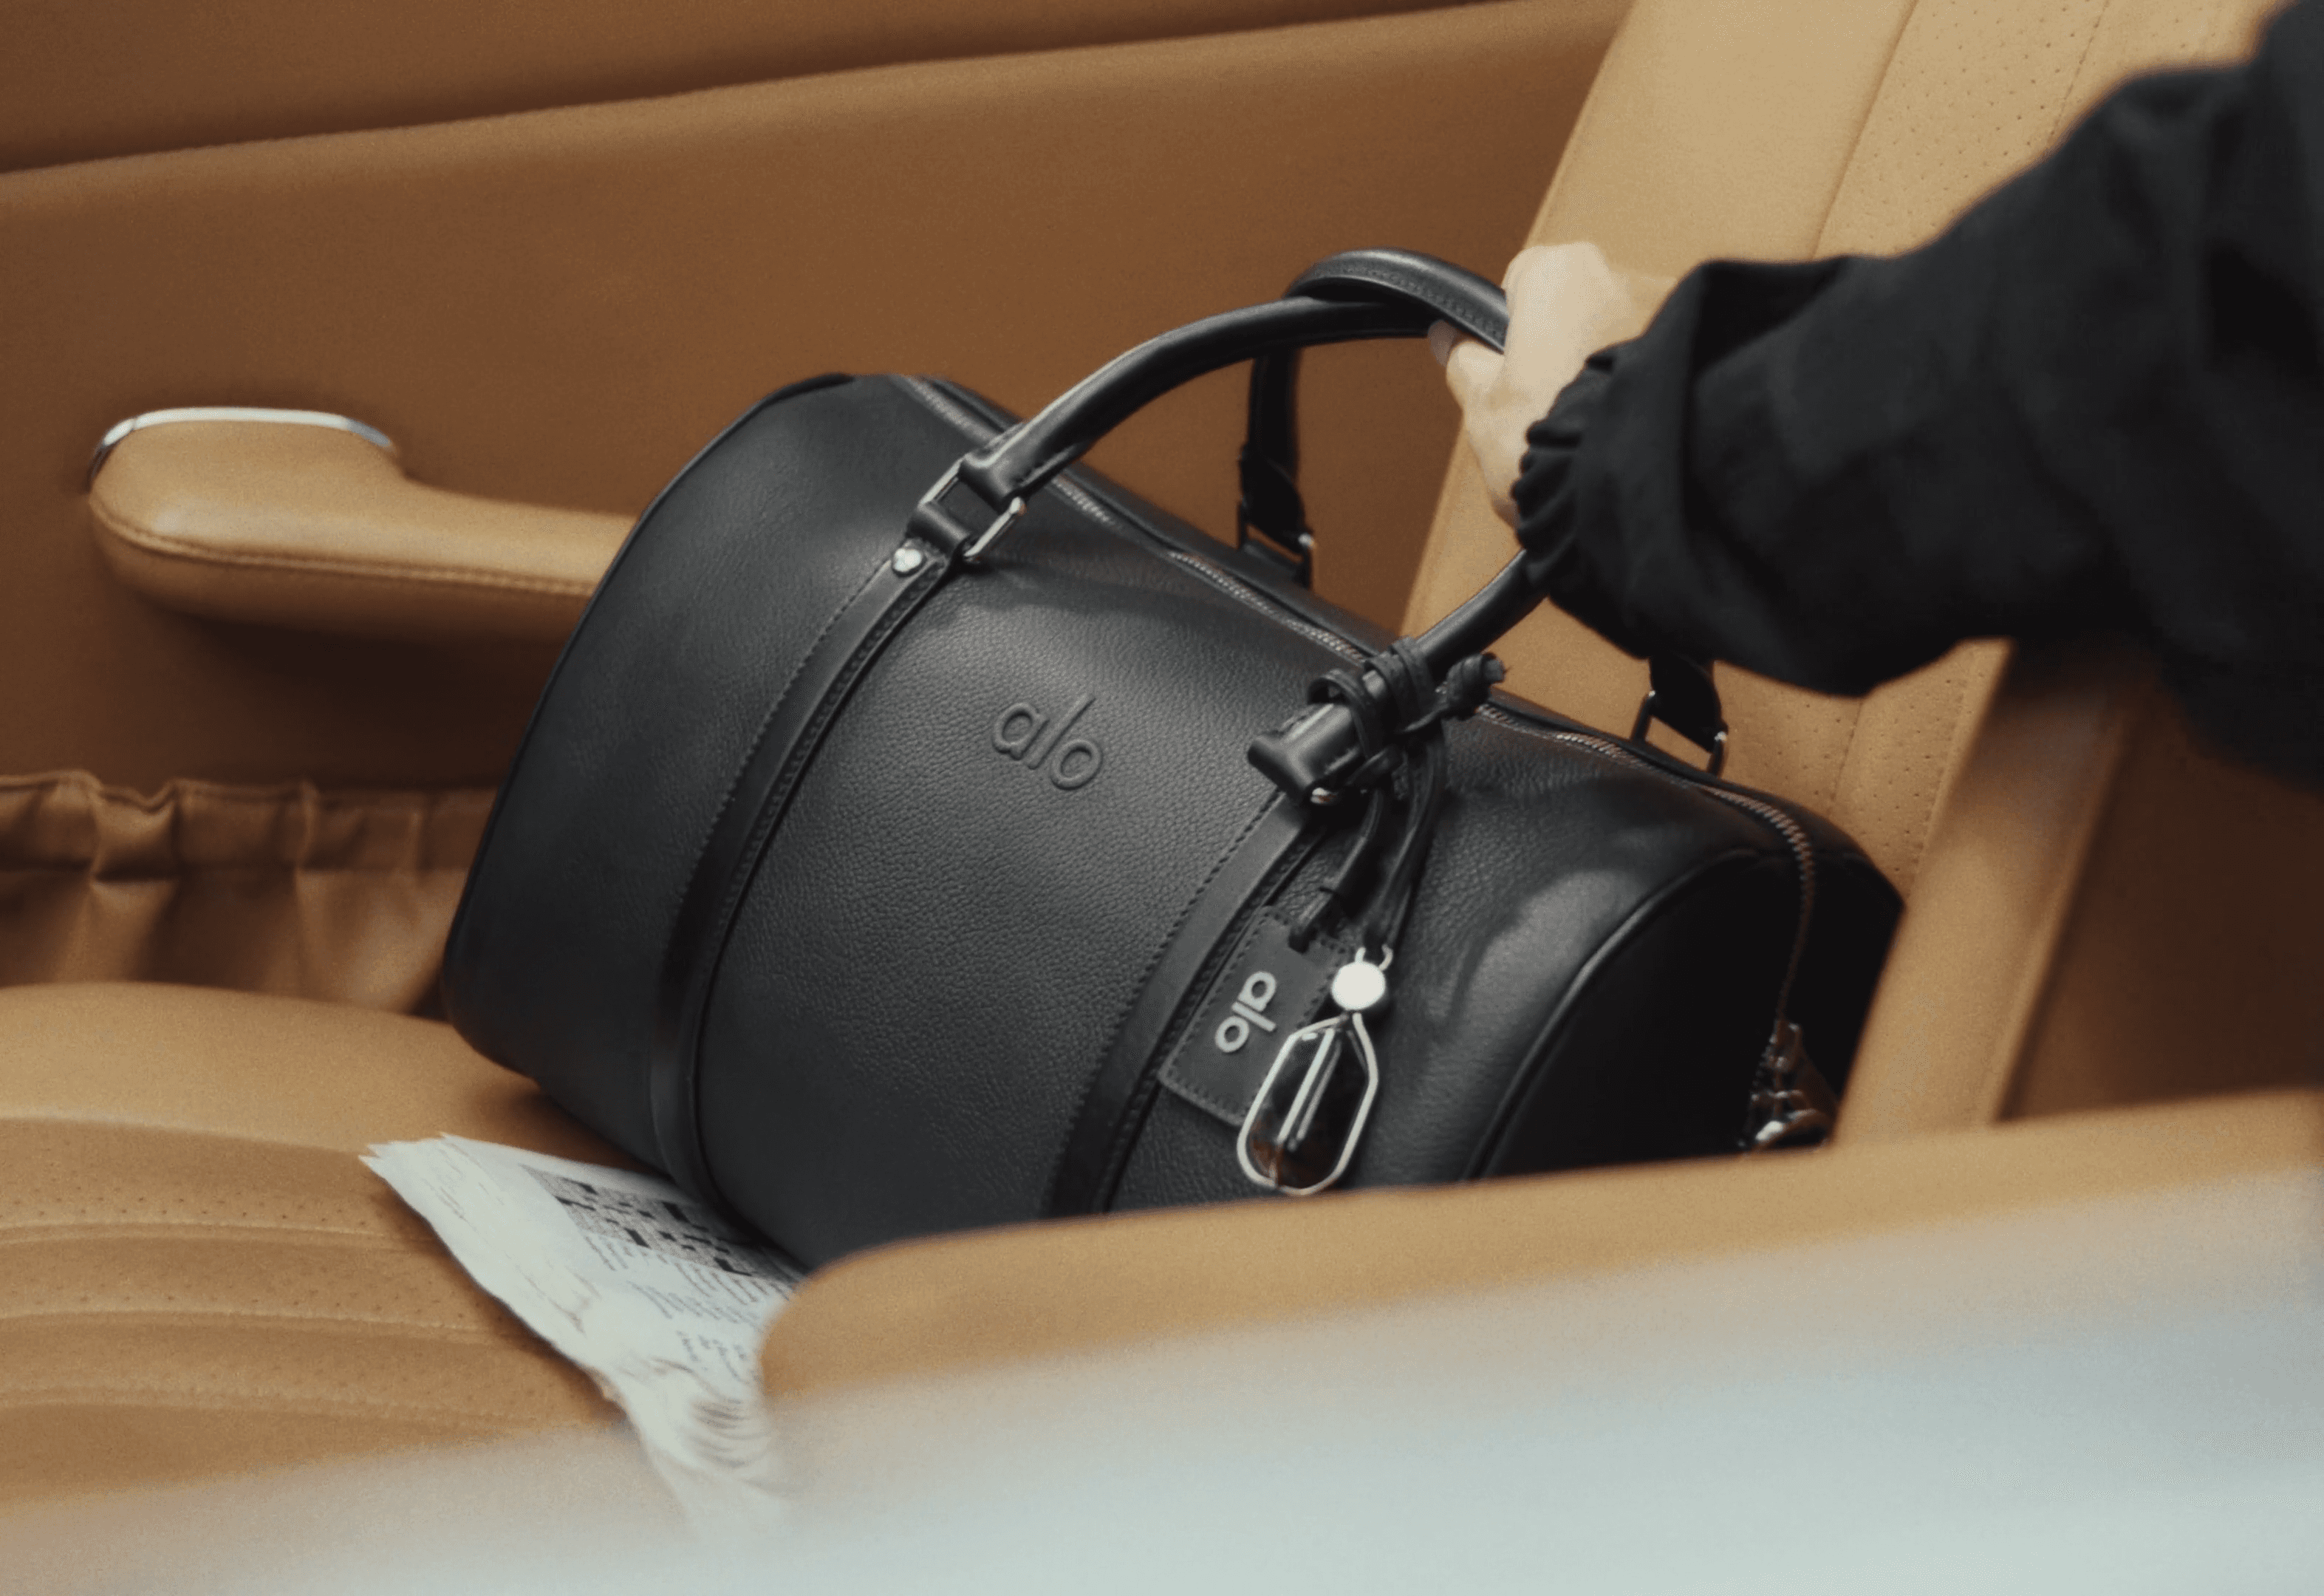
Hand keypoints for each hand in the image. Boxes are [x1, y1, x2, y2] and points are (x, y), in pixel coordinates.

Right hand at [1432, 243, 1669, 525]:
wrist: (1621, 486)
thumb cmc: (1549, 439)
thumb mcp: (1482, 405)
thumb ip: (1465, 363)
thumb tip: (1452, 341)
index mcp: (1560, 270)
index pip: (1523, 278)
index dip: (1509, 327)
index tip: (1508, 365)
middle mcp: (1619, 273)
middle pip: (1577, 305)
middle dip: (1562, 345)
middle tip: (1545, 402)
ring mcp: (1666, 310)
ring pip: (1620, 333)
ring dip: (1604, 365)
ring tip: (1589, 421)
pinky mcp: (1695, 347)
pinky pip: (1656, 359)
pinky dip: (1641, 383)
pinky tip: (1624, 423)